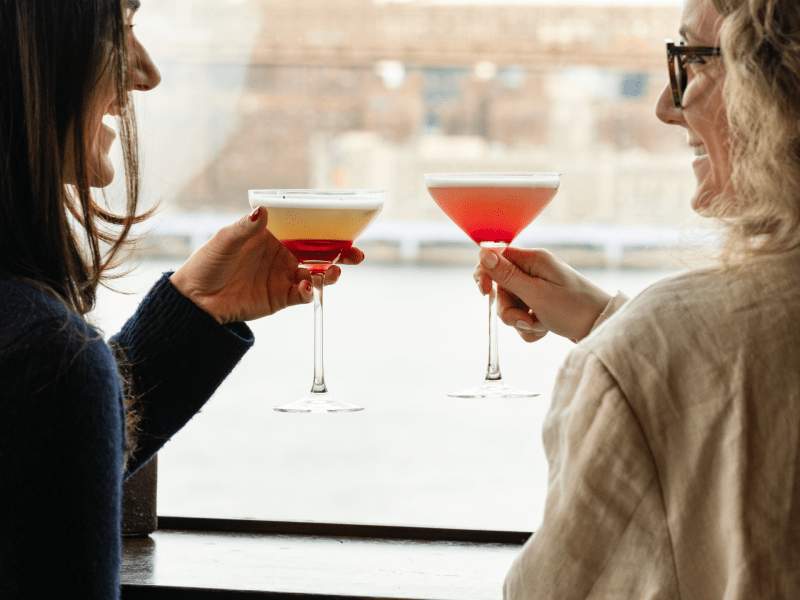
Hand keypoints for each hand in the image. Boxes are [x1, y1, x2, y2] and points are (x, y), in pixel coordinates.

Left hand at [169, 208, 364, 323]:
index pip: (305, 229)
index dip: (325, 229)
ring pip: (316, 275)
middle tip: (355, 255)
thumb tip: (263, 211)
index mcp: (273, 236)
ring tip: (333, 273)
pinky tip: (306, 288)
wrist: (196, 299)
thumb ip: (247, 227)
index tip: (343, 228)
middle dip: (339, 254)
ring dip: (328, 273)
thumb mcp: (226, 240)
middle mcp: (283, 255)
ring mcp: (283, 277)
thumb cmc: (208, 263)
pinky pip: (303, 295)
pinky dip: (309, 292)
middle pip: (318, 253)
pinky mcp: (281, 298)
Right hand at [474, 247, 609, 343]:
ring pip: (510, 305)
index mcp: (533, 260)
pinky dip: (529, 327)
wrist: (602, 327)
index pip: (496, 257)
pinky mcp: (542, 305)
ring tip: (540, 325)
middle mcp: (534, 271)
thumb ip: (507, 275)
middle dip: (508, 308)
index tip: (485, 293)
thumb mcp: (536, 294)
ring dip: (520, 320)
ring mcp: (538, 289)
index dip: (485, 275)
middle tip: (525, 319)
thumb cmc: (574, 308)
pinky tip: (545, 329)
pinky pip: (522, 317)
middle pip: (501, 287)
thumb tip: (482, 252)